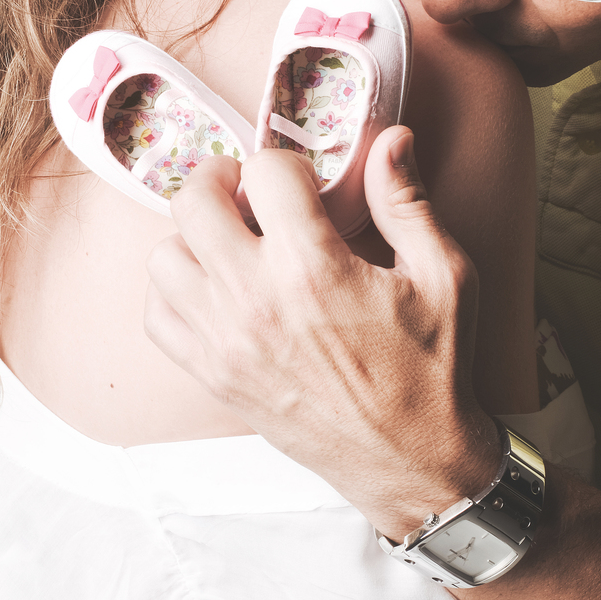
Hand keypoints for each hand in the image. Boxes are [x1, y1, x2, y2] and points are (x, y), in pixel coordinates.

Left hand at [144, 131, 500, 537]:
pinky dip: (175, 294)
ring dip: (193, 239)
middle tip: (250, 195)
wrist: (410, 459)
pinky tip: (215, 292)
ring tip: (232, 246)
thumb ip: (408, 203)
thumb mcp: (444, 277)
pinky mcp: (212, 376)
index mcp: (313, 267)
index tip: (304, 185)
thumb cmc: (431, 371)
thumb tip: (391, 140)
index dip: (287, 165)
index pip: (265, 171)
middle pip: (193, 201)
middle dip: (222, 182)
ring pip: (163, 256)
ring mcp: (225, 341)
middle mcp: (255, 300)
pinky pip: (156, 316)